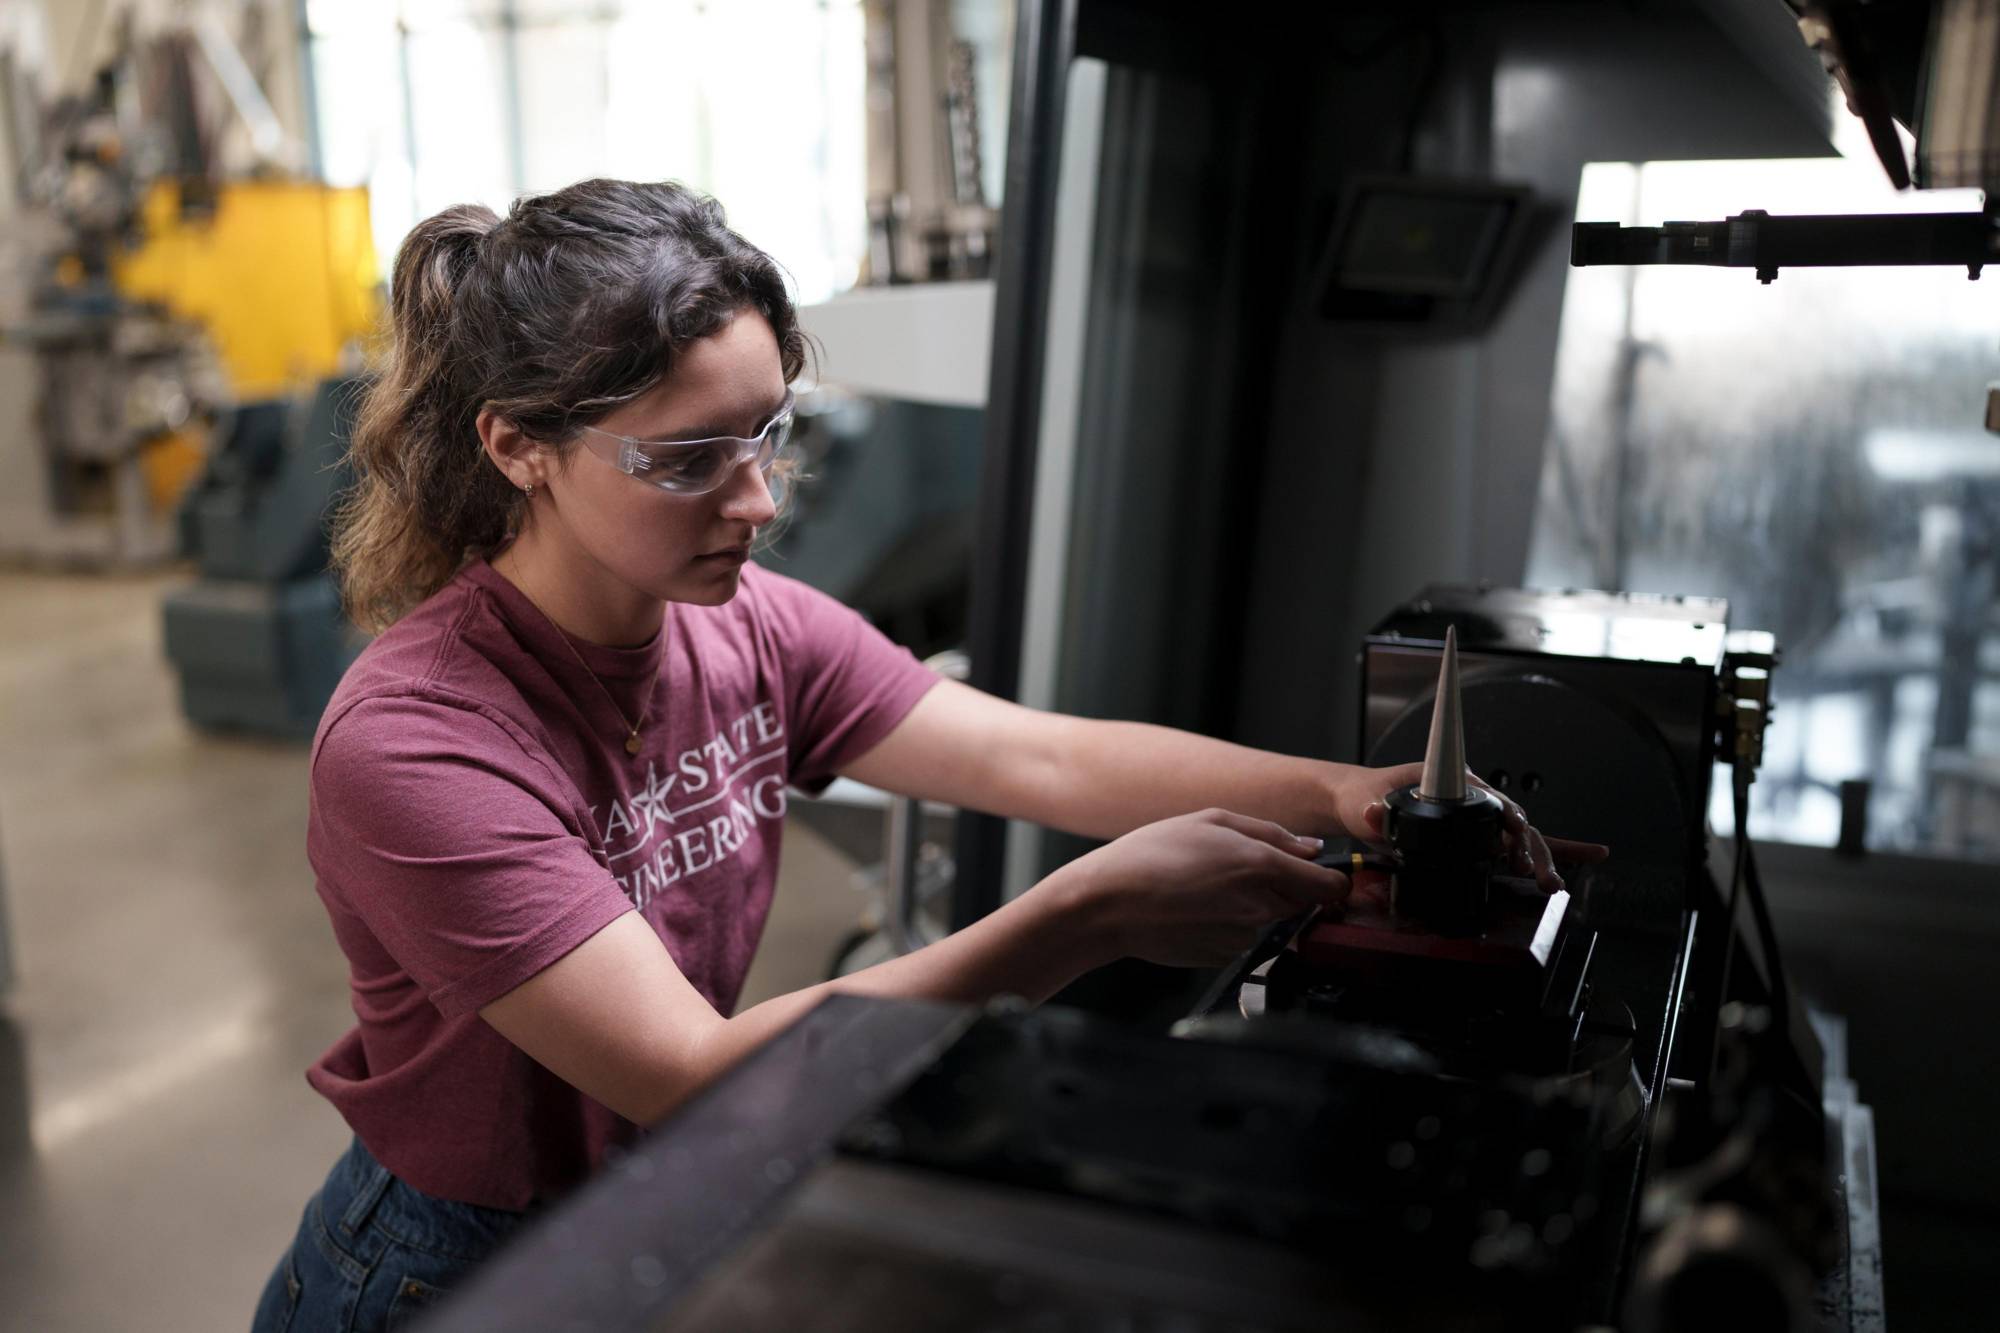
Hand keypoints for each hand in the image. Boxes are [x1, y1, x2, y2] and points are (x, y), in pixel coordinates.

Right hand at [1052, 809, 1349, 967]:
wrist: (1107, 905)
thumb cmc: (1151, 855)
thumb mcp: (1210, 820)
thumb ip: (1270, 832)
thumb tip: (1312, 849)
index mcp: (1261, 866)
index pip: (1331, 887)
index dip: (1331, 879)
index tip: (1318, 872)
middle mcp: (1260, 907)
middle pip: (1301, 902)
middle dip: (1284, 887)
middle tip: (1238, 869)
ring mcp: (1243, 938)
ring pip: (1269, 919)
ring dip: (1252, 904)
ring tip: (1205, 886)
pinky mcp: (1225, 958)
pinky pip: (1243, 937)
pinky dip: (1228, 924)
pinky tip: (1195, 908)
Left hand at [1334, 763, 1609, 891]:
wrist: (1357, 803)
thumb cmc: (1363, 796)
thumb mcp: (1363, 804)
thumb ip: (1371, 812)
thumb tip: (1374, 814)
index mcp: (1451, 781)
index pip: (1489, 797)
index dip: (1506, 816)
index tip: (1516, 833)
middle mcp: (1470, 796)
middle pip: (1512, 820)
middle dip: (1530, 848)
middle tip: (1538, 875)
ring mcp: (1476, 817)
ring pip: (1519, 836)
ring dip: (1541, 858)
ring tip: (1555, 884)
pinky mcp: (1476, 837)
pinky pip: (1514, 845)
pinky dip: (1547, 853)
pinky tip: (1582, 858)